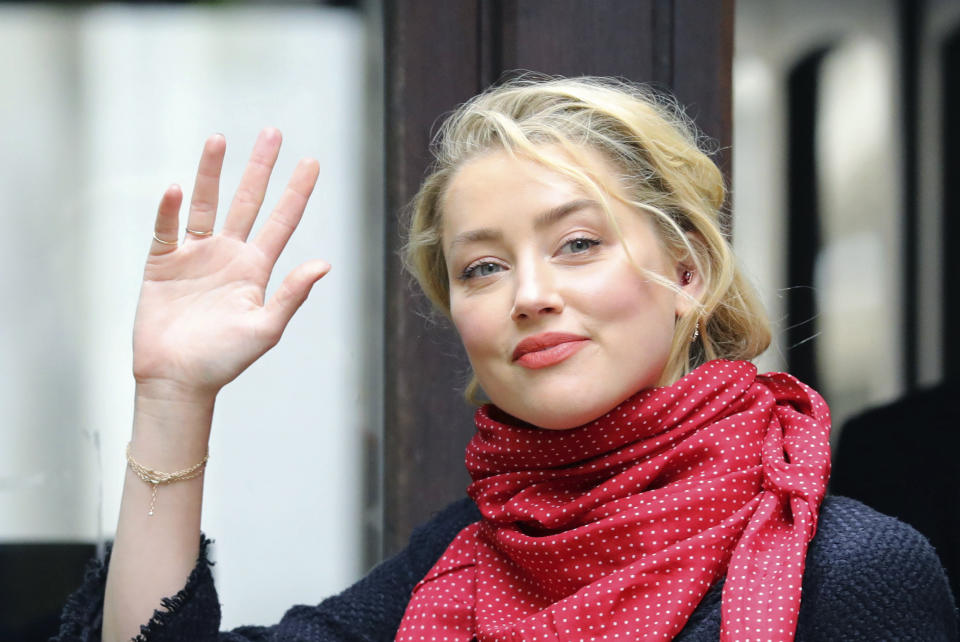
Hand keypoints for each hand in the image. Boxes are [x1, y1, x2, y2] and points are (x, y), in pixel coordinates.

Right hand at [132, 129, 328, 399]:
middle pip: (247, 201)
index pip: (281, 222)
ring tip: (219, 139)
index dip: (296, 192)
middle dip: (260, 168)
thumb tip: (324, 264)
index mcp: (255, 269)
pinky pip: (167, 229)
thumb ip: (291, 294)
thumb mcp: (265, 328)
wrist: (178, 380)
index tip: (311, 161)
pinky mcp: (162, 264)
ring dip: (211, 172)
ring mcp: (195, 256)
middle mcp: (228, 255)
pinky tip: (177, 189)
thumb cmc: (224, 360)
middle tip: (272, 133)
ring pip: (205, 204)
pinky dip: (170, 210)